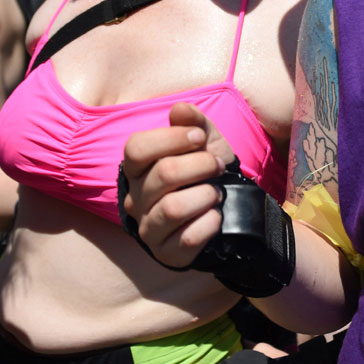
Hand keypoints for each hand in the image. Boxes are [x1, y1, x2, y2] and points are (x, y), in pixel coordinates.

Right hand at [121, 101, 235, 268]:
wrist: (228, 209)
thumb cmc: (206, 171)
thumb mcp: (205, 142)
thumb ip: (193, 122)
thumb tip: (180, 110)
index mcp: (137, 168)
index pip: (136, 148)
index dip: (171, 138)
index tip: (199, 137)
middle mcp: (135, 199)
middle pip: (163, 174)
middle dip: (200, 165)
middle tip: (217, 166)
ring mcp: (148, 228)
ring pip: (173, 208)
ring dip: (206, 195)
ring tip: (216, 193)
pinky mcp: (166, 253)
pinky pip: (189, 238)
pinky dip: (210, 223)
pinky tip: (215, 216)